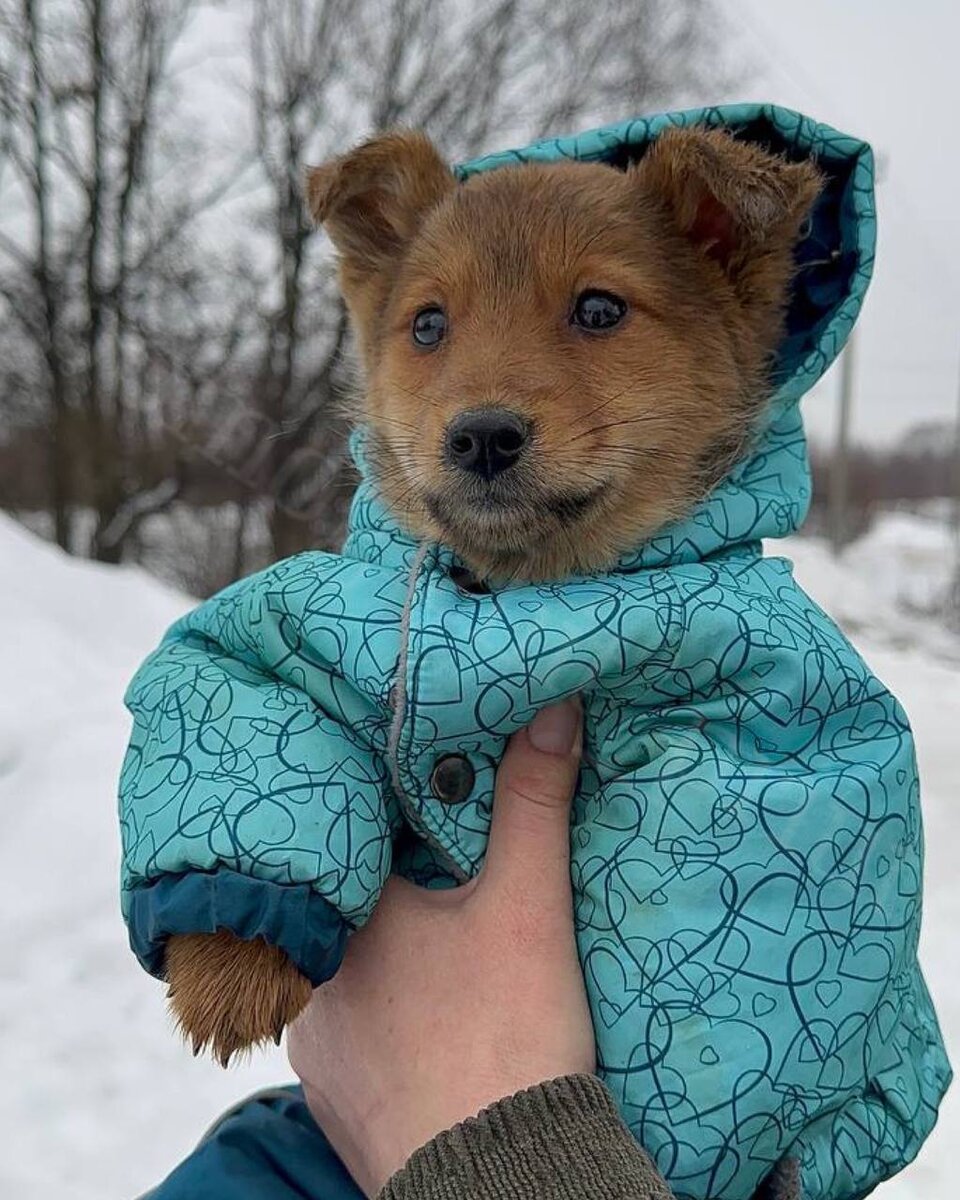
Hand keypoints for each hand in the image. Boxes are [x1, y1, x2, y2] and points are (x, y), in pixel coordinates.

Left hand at [287, 697, 591, 1197]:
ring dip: (394, 958)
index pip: (357, 836)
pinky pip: (357, 1033)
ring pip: (355, 970)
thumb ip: (534, 802)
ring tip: (445, 952)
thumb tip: (553, 705)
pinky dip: (391, 1018)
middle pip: (357, 904)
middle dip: (401, 888)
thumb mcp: (528, 905)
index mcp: (348, 915)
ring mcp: (318, 1045)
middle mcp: (316, 978)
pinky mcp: (336, 1098)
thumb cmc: (507, 1035)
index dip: (395, 813)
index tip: (427, 797)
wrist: (499, 1184)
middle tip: (447, 874)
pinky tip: (434, 1020)